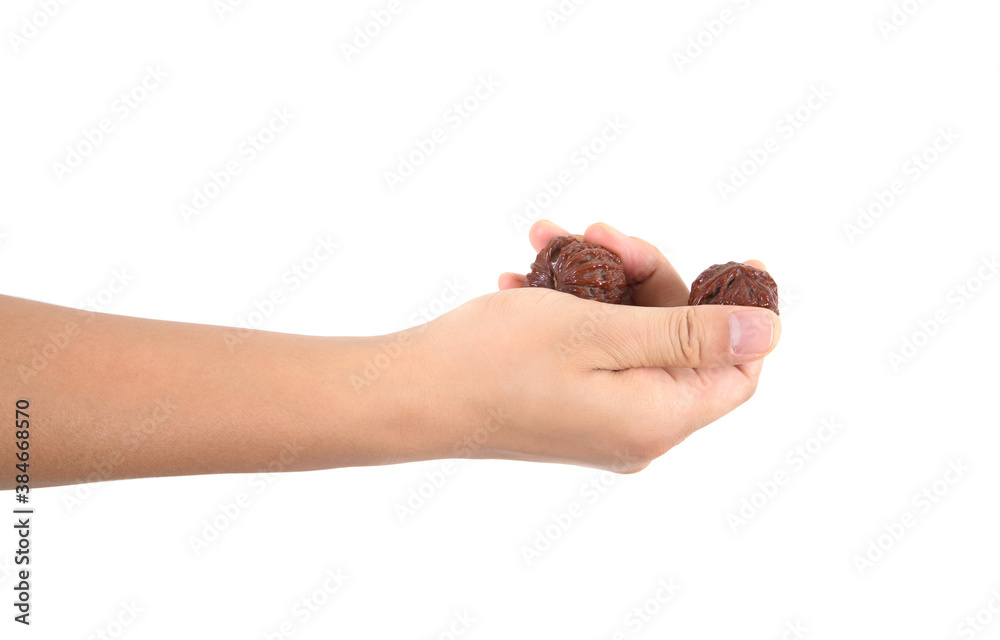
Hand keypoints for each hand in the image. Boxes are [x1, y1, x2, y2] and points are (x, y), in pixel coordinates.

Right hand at [413, 220, 780, 472]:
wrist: (408, 394)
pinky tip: (528, 277)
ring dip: (597, 281)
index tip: (741, 261)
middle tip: (600, 231)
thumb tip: (767, 332)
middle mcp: (636, 431)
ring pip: (628, 336)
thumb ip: (690, 333)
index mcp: (657, 419)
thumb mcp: (601, 331)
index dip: (743, 315)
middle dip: (644, 276)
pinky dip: (569, 308)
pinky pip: (591, 351)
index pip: (737, 370)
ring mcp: (599, 424)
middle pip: (677, 341)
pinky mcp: (567, 411)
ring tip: (547, 239)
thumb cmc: (495, 361)